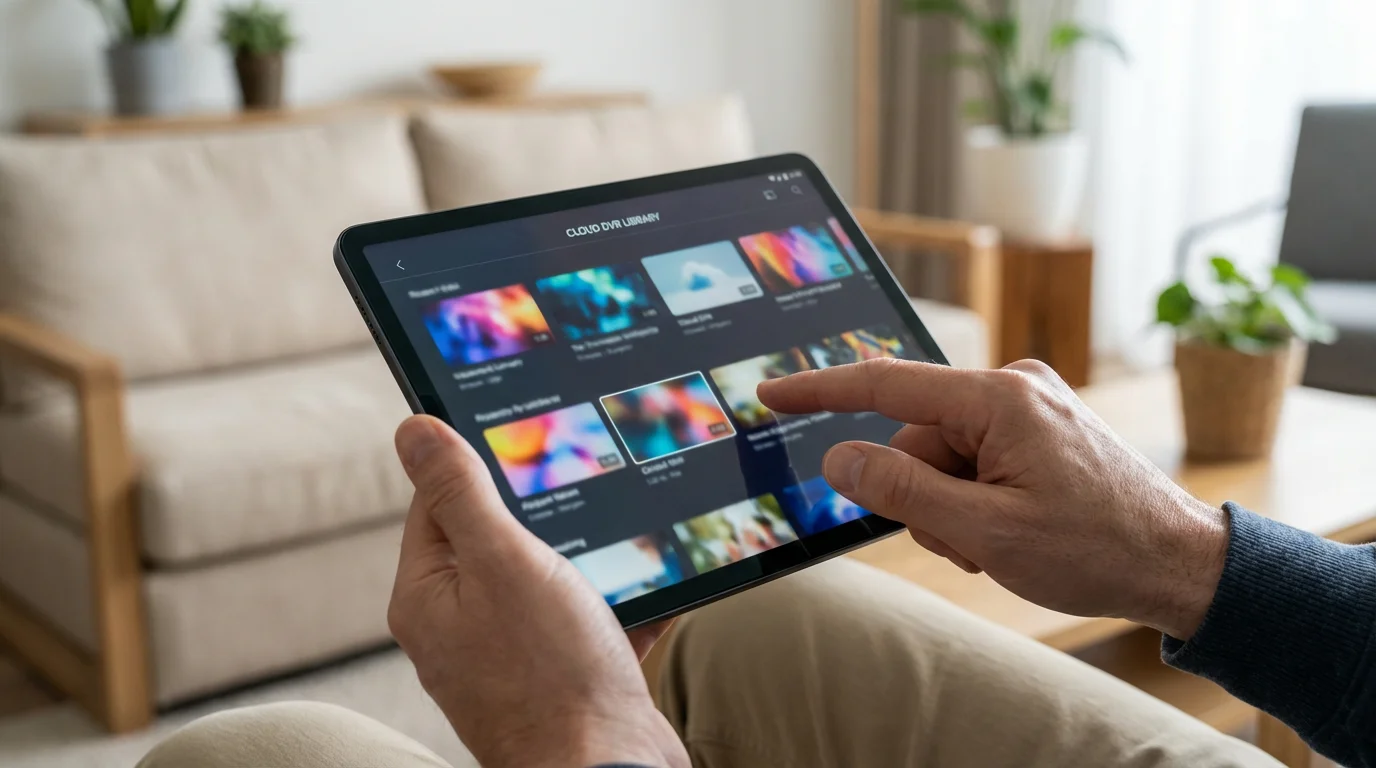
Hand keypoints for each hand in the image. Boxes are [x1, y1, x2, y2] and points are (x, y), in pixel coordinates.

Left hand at [388, 415, 687, 767]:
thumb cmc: (553, 675)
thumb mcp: (504, 561)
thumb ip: (460, 491)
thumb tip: (413, 427)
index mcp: (428, 596)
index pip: (437, 502)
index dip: (479, 464)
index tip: (526, 435)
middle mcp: (460, 629)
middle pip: (494, 539)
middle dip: (543, 513)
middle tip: (586, 486)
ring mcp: (509, 658)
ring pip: (545, 580)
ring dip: (585, 558)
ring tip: (624, 538)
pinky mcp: (559, 680)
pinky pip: (584, 622)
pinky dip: (616, 602)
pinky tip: (651, 583)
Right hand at [757, 359, 1228, 639]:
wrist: (1180, 564)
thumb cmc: (1096, 548)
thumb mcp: (986, 531)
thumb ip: (903, 492)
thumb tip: (839, 460)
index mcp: (999, 398)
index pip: (886, 384)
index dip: (820, 391)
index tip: (771, 393)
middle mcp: (1013, 387)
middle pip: (915, 438)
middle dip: (922, 496)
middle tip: (966, 542)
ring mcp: (1028, 406)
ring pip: (941, 457)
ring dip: (950, 507)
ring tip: (998, 542)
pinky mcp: (1037, 428)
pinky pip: (973, 459)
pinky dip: (973, 500)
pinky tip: (1011, 530)